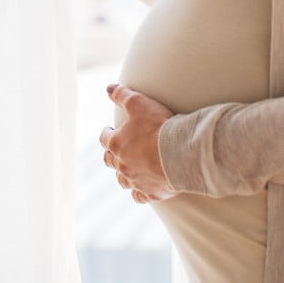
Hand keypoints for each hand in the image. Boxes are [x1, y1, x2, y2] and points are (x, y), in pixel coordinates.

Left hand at [100, 84, 177, 202]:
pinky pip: (139, 196)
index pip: (104, 138)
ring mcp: (135, 181)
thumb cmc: (158, 126)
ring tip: (129, 167)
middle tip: (117, 148)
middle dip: (111, 153)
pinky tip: (142, 187)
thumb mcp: (138, 103)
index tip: (111, 129)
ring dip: (123, 173)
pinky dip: (138, 191)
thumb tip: (108, 87)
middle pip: (109, 161)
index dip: (107, 132)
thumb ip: (122, 94)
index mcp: (116, 144)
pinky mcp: (150, 193)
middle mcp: (122, 165)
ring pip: (122, 180)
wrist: (179, 153)